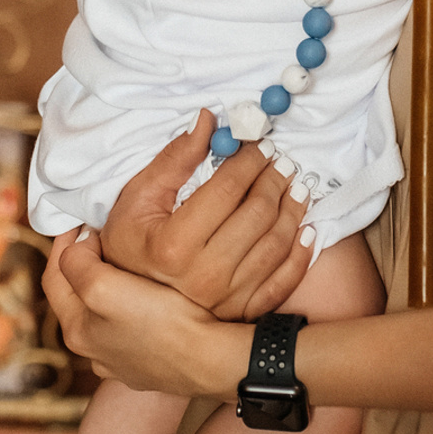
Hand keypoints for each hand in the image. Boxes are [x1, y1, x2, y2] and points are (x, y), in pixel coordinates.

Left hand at [45, 231, 238, 398]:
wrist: (210, 360)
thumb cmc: (161, 323)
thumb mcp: (104, 287)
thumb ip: (78, 265)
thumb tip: (76, 249)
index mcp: (78, 331)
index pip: (53, 278)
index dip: (62, 244)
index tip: (80, 219)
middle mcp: (95, 350)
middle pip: (79, 296)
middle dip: (86, 262)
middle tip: (103, 233)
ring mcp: (123, 360)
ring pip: (107, 312)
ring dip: (111, 283)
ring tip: (128, 259)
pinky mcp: (152, 363)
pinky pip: (134, 326)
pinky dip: (135, 304)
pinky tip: (153, 294)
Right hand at [91, 111, 312, 318]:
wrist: (127, 303)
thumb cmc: (130, 243)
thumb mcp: (138, 198)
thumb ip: (175, 159)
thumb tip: (208, 120)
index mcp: (174, 245)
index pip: (227, 190)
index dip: (249, 160)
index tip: (261, 144)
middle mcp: (203, 276)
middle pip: (257, 215)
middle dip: (274, 181)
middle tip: (282, 162)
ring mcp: (226, 299)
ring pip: (276, 245)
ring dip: (293, 210)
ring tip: (297, 187)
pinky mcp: (241, 313)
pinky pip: (283, 282)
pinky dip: (300, 254)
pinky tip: (306, 231)